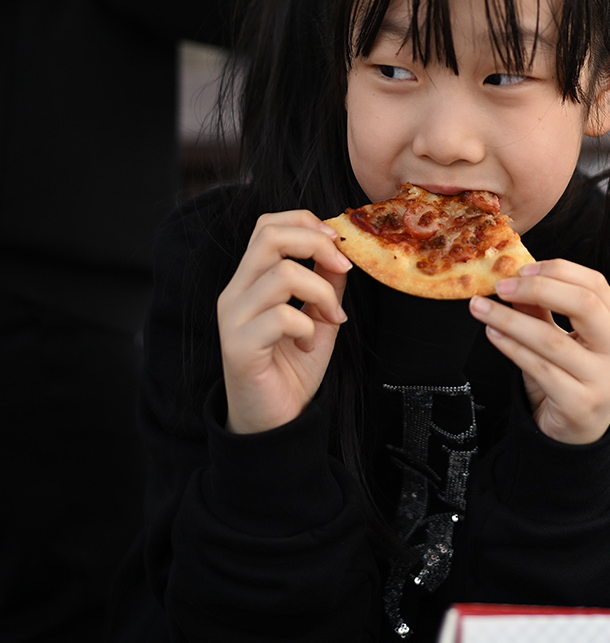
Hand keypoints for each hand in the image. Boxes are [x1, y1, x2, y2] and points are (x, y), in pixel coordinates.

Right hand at [216, 211, 351, 434]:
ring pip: (282, 274)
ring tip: (329, 319)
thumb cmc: (292, 367)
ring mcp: (233, 318)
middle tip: (343, 269)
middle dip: (316, 244)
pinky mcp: (239, 346)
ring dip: (320, 293)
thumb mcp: (318, 317)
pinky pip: (281, 317)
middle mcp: (235, 292)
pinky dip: (308, 327)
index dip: (305, 223)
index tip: (337, 245)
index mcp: (250, 279)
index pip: (267, 225)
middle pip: (269, 235)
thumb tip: (341, 253)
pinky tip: (309, 345)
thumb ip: (326, 283)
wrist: (275, 420)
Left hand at [469, 261, 609, 444]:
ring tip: (483, 309)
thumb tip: (514, 281)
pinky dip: (512, 348)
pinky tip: (493, 335)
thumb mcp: (560, 341)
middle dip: (539, 289)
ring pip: (553, 340)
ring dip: (511, 320)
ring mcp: (603, 380)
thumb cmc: (570, 381)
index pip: (596, 285)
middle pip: (585, 305)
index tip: (523, 269)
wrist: (576, 435)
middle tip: (502, 286)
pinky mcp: (579, 404)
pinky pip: (539, 369)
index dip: (559, 271)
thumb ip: (542, 311)